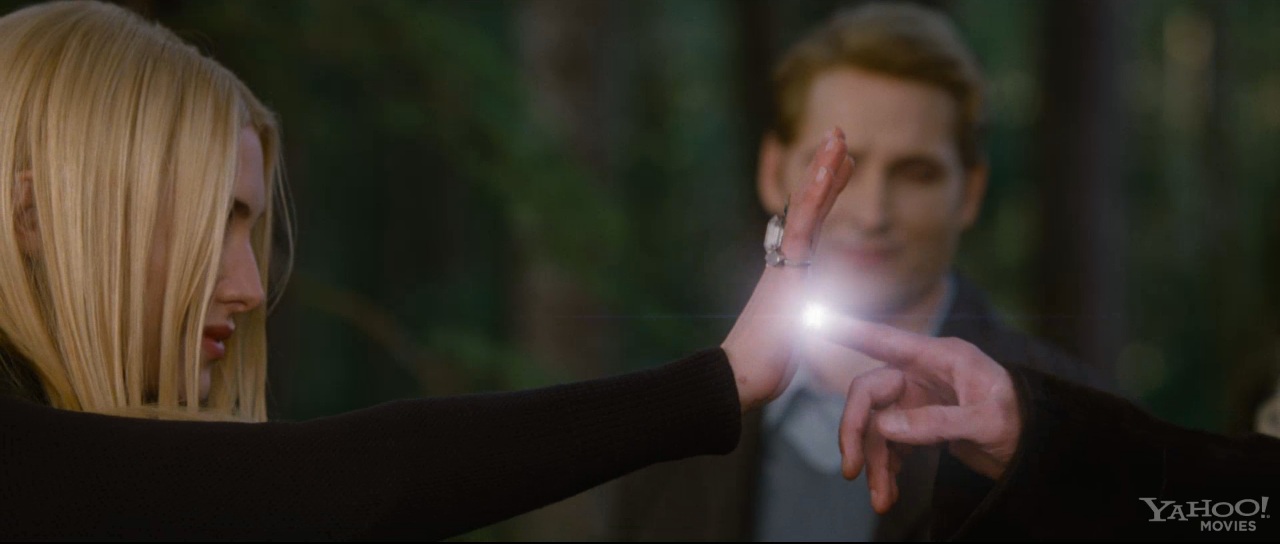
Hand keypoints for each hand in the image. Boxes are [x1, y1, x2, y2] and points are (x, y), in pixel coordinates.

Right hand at [722, 127, 852, 412]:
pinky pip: (802, 226)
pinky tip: (826, 172)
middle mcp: (786, 259)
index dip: (826, 189)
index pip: (812, 219)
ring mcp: (785, 263)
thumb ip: (802, 313)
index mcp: (791, 269)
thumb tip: (807, 312)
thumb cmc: (764, 362)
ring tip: (838, 139)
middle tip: (839, 135)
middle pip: (808, 203)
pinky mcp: (785, 272)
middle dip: (825, 169)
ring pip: (806, 206)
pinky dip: (813, 197)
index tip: (842, 163)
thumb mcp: (794, 330)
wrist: (741, 376)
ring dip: (822, 171)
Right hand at [817, 315, 1022, 512]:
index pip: (884, 340)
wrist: (1037, 448)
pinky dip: (885, 470)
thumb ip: (936, 422)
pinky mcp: (918, 423)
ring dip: (873, 463)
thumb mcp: (985, 422)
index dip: (847, 331)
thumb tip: (883, 428)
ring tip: (880, 499)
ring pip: (875, 426)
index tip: (813, 321)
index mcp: (939, 358)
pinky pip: (889, 444)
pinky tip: (888, 493)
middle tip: (851, 469)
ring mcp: (917, 399)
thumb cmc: (1020, 421)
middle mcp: (921, 374)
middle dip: (856, 432)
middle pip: (868, 394)